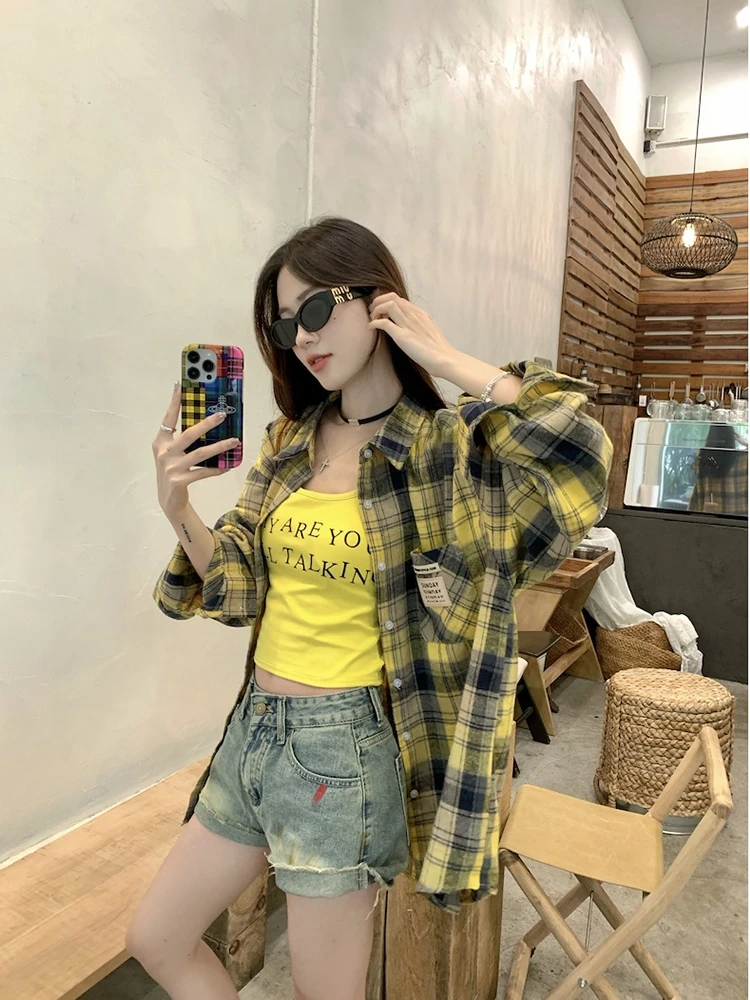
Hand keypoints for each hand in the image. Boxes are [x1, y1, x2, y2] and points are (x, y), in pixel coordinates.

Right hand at [152, 385, 238, 516]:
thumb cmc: (174, 471)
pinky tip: (228, 466)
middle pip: (189, 434)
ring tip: (234, 441)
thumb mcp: (172, 454)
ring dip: (220, 446)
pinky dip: (217, 469)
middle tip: (222, 414)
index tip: (179, 386)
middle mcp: (164, 453)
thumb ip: (182, 440)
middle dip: (207, 423)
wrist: (169, 500)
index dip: (174, 403)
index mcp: (160, 442)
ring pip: (201, 453)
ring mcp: (172, 467)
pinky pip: (203, 472)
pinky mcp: (180, 480)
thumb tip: (206, 423)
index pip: (168, 418)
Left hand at [368, 293, 459, 377]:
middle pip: (392, 296)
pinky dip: (374, 323)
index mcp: (420, 314)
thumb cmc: (438, 351)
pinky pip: (384, 323)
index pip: (400, 299)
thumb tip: (409, 330)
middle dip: (378, 301)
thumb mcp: (428, 332)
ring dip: (376, 309)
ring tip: (372, 318)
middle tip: (372, 311)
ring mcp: (408, 324)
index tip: (381, 311)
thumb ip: (418, 327)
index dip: (386, 301)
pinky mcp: (402, 336)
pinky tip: (371, 328)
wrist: (445, 359)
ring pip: (388, 304)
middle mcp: (414, 315)